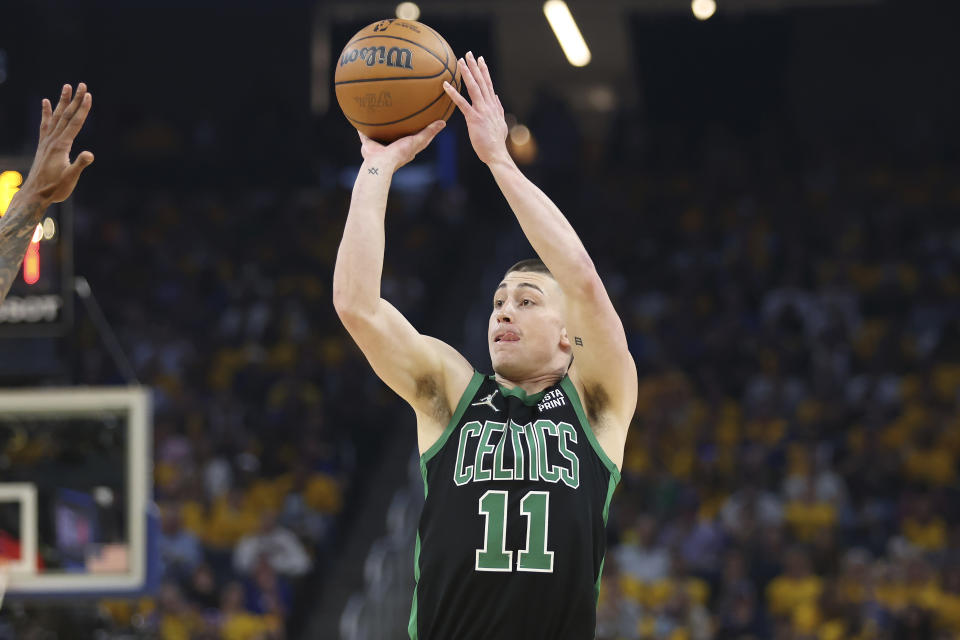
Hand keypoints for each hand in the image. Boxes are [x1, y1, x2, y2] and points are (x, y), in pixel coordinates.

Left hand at [21, 83, 93, 204]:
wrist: (35, 194)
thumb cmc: (55, 188)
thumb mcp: (71, 178)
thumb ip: (79, 165)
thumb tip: (90, 154)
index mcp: (61, 145)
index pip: (75, 123)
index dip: (83, 109)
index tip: (88, 95)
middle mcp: (52, 140)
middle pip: (66, 115)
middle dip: (74, 99)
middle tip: (81, 85)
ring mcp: (46, 141)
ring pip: (56, 116)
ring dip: (62, 101)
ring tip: (66, 87)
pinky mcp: (43, 145)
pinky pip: (45, 124)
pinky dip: (46, 112)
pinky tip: (45, 102)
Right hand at [358, 120, 445, 172]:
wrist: (381, 163)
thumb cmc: (400, 153)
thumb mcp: (418, 141)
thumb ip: (428, 132)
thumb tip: (443, 122)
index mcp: (406, 147)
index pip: (414, 137)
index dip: (417, 129)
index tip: (420, 119)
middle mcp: (393, 147)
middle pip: (397, 134)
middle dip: (398, 126)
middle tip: (399, 112)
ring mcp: (381, 146)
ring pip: (381, 133)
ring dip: (380, 126)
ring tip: (379, 112)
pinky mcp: (369, 144)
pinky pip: (364, 134)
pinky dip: (362, 128)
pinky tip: (360, 119)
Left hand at [442, 52, 509, 165]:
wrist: (497, 154)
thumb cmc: (497, 142)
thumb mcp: (501, 123)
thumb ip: (498, 109)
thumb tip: (496, 97)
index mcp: (494, 106)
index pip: (488, 84)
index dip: (484, 71)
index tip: (480, 60)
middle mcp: (489, 105)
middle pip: (481, 82)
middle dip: (475, 67)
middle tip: (469, 53)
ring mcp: (482, 111)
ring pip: (474, 88)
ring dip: (467, 74)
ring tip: (460, 62)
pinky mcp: (474, 118)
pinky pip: (462, 103)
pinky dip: (453, 93)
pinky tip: (445, 85)